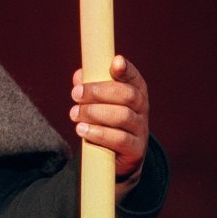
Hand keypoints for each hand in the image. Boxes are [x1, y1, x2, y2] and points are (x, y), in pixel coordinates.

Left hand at [69, 55, 148, 201]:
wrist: (117, 156)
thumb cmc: (105, 119)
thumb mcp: (97, 101)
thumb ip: (89, 86)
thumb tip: (79, 76)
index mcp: (135, 91)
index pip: (134, 77)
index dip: (126, 69)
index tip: (115, 62)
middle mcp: (142, 108)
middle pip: (127, 95)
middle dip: (98, 92)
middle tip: (75, 94)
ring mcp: (141, 129)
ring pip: (122, 116)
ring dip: (94, 113)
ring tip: (74, 114)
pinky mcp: (136, 149)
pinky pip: (120, 139)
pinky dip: (98, 133)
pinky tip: (82, 130)